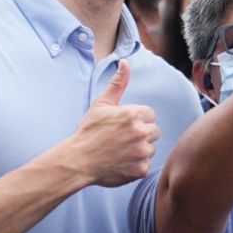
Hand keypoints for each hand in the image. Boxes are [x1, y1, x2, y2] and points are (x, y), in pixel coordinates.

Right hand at [66, 60, 159, 187]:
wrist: (78, 161)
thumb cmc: (89, 131)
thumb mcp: (101, 104)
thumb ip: (118, 83)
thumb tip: (125, 62)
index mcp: (133, 114)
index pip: (150, 115)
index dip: (137, 119)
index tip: (123, 126)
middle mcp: (141, 132)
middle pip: (154, 131)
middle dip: (141, 134)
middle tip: (122, 139)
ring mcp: (142, 152)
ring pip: (151, 148)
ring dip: (140, 149)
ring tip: (120, 150)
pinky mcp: (141, 169)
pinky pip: (146, 164)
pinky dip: (136, 164)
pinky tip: (121, 162)